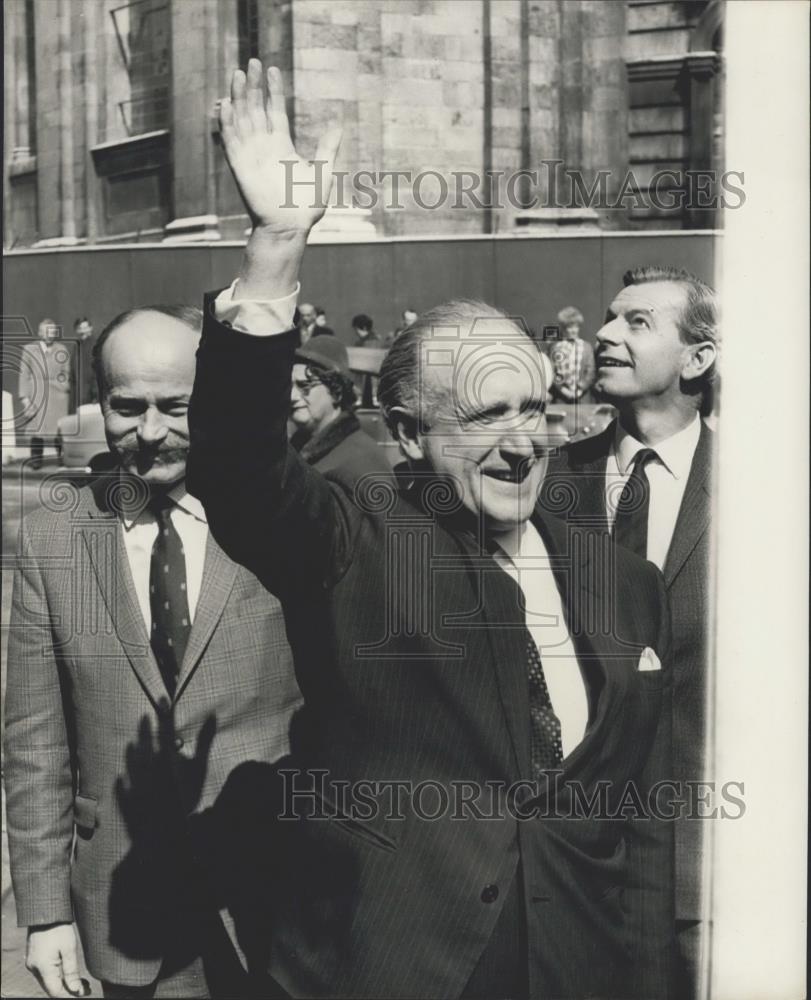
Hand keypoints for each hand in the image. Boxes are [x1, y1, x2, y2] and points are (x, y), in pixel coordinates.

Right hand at [26, 923, 89, 996]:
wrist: (46, 911)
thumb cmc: (59, 928)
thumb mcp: (69, 948)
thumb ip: (71, 971)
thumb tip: (75, 991)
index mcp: (42, 967)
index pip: (55, 991)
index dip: (69, 995)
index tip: (83, 994)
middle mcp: (34, 968)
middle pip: (51, 988)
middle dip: (68, 990)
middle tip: (86, 989)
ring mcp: (32, 964)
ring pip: (48, 981)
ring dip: (63, 983)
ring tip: (81, 982)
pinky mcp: (34, 958)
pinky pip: (46, 973)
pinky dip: (57, 975)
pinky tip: (69, 972)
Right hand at [219, 59, 341, 232]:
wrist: (290, 227)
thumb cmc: (307, 205)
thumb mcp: (323, 171)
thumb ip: (327, 148)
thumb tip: (338, 125)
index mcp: (282, 146)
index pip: (274, 111)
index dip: (273, 91)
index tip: (272, 70)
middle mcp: (264, 147)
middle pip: (255, 109)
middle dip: (254, 86)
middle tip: (252, 62)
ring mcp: (251, 155)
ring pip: (242, 119)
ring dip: (239, 97)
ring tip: (239, 74)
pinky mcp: (240, 166)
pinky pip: (231, 141)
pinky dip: (228, 123)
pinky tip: (227, 104)